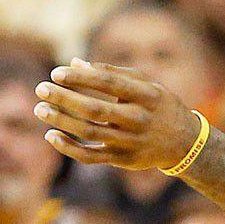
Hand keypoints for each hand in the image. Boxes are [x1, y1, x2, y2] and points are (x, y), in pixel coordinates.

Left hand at [38, 60, 203, 172]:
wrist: (184, 143)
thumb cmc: (158, 105)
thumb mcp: (145, 84)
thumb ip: (112, 72)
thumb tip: (75, 63)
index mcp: (146, 95)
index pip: (108, 83)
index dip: (80, 77)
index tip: (56, 73)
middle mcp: (139, 119)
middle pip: (95, 109)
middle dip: (64, 98)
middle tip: (40, 89)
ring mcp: (131, 142)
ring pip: (89, 132)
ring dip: (61, 121)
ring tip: (40, 109)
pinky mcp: (123, 160)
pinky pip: (91, 157)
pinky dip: (69, 148)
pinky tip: (52, 135)